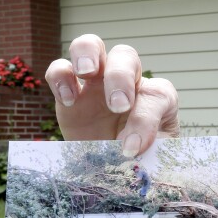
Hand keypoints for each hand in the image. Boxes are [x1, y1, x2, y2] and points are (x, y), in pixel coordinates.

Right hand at [45, 34, 178, 155]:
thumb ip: (148, 146)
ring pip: (90, 45)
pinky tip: (68, 100)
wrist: (118, 172)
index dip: (145, 120)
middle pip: (125, 55)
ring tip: (86, 73)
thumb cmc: (143, 159)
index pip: (157, 94)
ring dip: (87, 53)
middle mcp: (127, 82)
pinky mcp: (68, 94)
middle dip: (120, 76)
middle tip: (117, 106)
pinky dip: (60, 77)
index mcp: (157, 96)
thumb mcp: (155, 155)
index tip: (132, 148)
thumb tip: (129, 149)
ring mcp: (95, 84)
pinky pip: (60, 69)